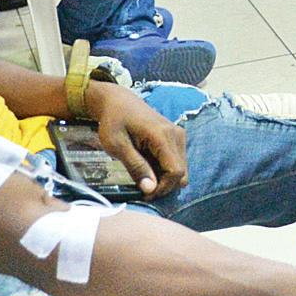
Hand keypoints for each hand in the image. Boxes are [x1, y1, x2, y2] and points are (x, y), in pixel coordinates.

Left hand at [84, 82, 186, 197]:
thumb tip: (150, 189)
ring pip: (182, 169)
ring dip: (165, 178)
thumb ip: (136, 167)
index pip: (175, 171)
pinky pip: (178, 161)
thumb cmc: (114, 121)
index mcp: (163, 136)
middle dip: (164, 186)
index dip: (162, 188)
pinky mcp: (176, 137)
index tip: (144, 194)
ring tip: (144, 176)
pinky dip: (165, 169)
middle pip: (182, 173)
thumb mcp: (117, 145)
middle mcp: (177, 135)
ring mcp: (178, 135)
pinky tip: (149, 166)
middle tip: (143, 189)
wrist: (118, 100)